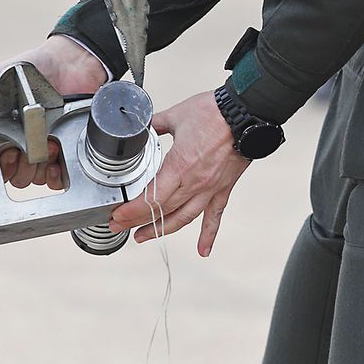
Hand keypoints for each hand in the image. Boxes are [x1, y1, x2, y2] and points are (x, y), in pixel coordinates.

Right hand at [0, 36, 108, 190]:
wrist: (67, 63)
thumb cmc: (29, 71)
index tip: (2, 151)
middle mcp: (18, 145)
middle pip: (11, 176)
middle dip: (16, 167)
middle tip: (20, 149)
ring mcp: (41, 149)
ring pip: (32, 178)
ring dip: (36, 166)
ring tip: (45, 143)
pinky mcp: (63, 150)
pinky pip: (55, 178)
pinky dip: (54, 175)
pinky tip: (54, 157)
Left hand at [110, 90, 249, 257]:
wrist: (246, 113)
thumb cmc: (215, 112)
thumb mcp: (177, 115)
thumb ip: (157, 124)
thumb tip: (144, 126)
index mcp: (180, 166)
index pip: (151, 197)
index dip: (131, 211)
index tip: (117, 216)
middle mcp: (195, 183)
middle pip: (162, 210)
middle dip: (136, 221)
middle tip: (120, 226)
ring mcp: (210, 188)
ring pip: (184, 218)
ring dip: (162, 230)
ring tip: (144, 237)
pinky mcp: (223, 189)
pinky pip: (215, 216)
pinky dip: (208, 235)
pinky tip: (203, 250)